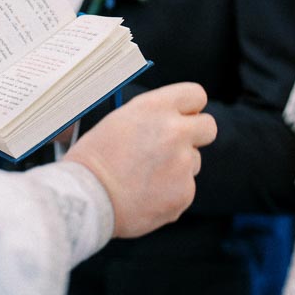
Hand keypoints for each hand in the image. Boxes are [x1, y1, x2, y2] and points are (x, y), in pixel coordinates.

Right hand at [64, 83, 214, 237]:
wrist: (85, 200)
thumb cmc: (92, 160)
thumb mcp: (119, 121)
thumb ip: (152, 117)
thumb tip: (172, 120)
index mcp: (156, 107)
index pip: (196, 95)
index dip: (190, 107)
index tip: (185, 116)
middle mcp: (175, 132)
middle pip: (208, 127)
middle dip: (196, 136)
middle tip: (176, 147)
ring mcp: (183, 164)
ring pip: (193, 162)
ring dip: (177, 168)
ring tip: (144, 178)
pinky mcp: (185, 193)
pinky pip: (185, 189)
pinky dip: (169, 194)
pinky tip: (145, 196)